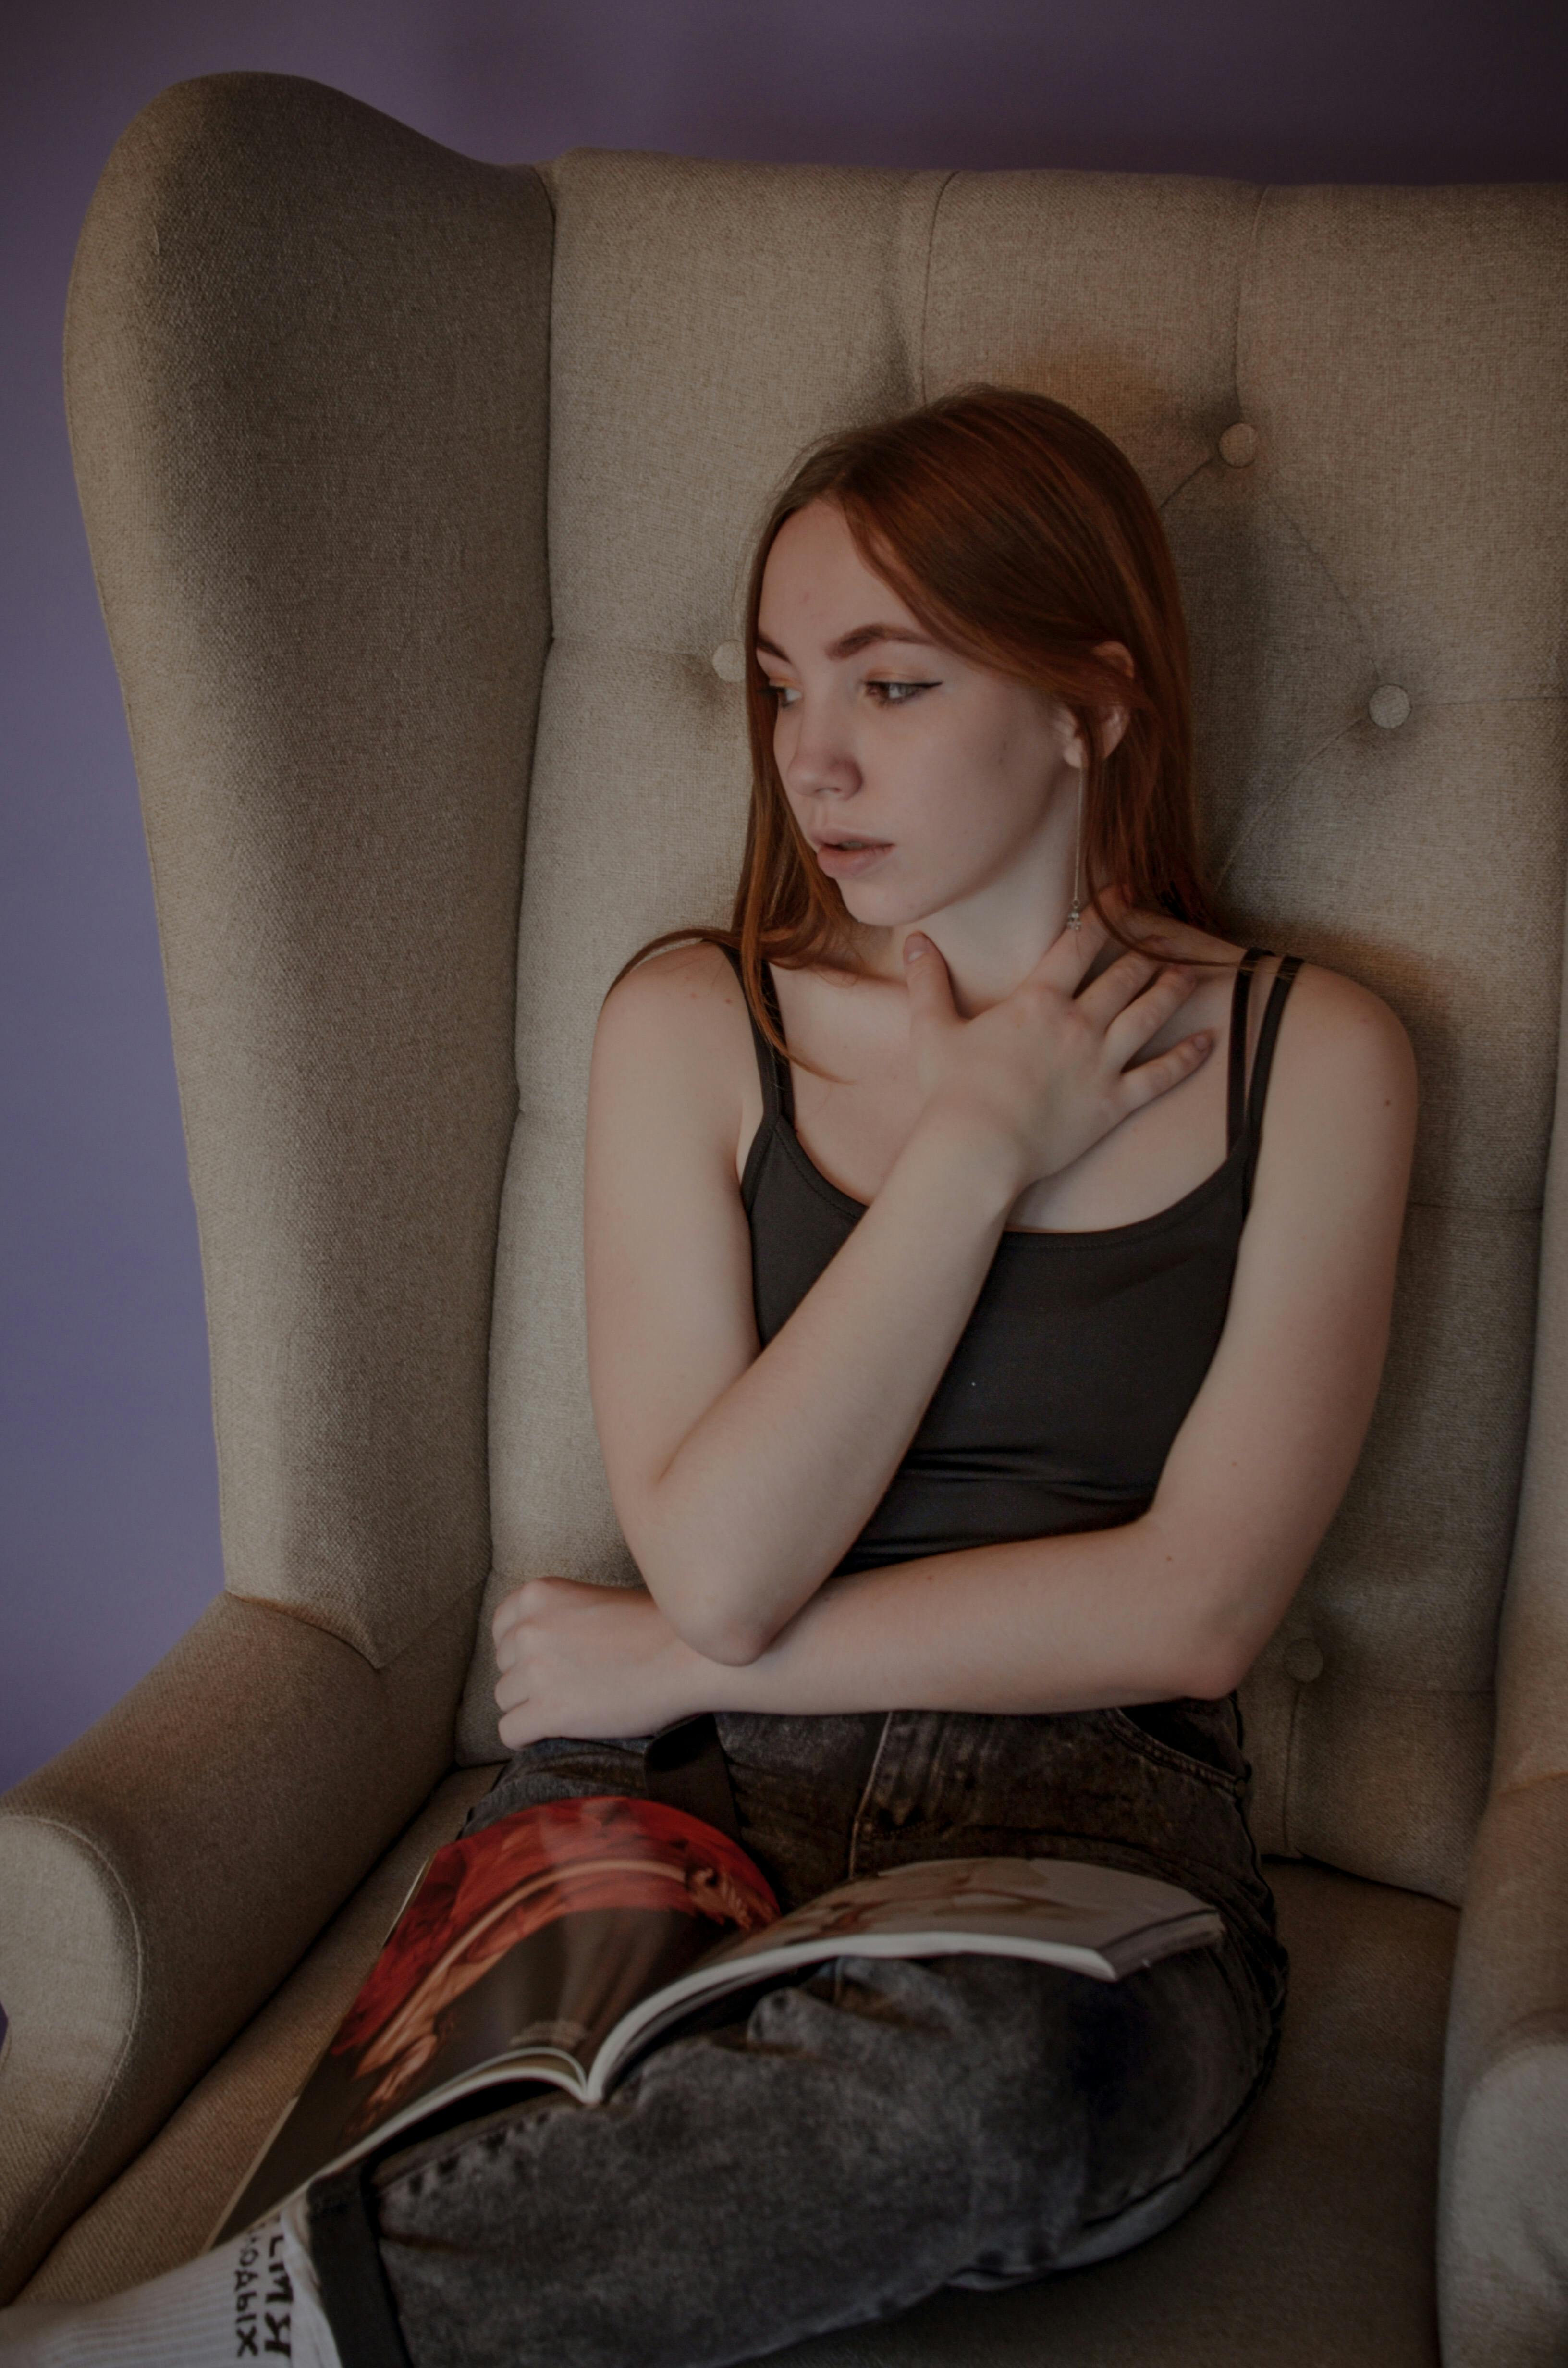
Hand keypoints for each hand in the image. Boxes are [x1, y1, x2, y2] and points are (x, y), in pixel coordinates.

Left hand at [492, 1576, 701, 1750]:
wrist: (686, 1657)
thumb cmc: (653, 1628)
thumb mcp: (592, 1600)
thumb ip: (557, 1616)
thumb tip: (536, 1647)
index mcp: (539, 1594)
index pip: (502, 1628)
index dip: (522, 1648)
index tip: (546, 1659)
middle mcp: (529, 1629)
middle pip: (504, 1666)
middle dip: (529, 1679)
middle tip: (569, 1684)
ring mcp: (536, 1671)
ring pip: (505, 1700)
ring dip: (531, 1707)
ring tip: (570, 1706)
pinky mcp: (549, 1711)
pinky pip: (510, 1732)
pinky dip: (527, 1737)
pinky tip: (553, 1731)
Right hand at [903, 907, 1210, 1191]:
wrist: (977, 1149)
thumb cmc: (951, 1091)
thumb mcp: (932, 1030)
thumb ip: (927, 982)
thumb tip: (915, 941)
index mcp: (1038, 1000)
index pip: (1079, 944)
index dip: (1105, 914)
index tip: (1125, 893)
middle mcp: (1079, 1023)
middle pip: (1125, 974)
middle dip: (1147, 950)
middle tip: (1164, 935)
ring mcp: (1102, 1063)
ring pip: (1150, 1014)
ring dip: (1174, 989)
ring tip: (1190, 973)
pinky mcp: (1115, 1102)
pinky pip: (1161, 1075)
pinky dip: (1187, 1058)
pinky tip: (1208, 1042)